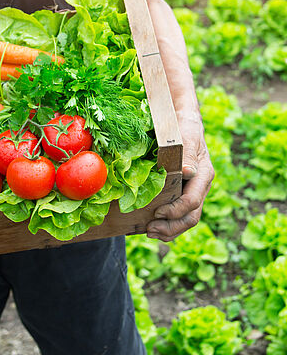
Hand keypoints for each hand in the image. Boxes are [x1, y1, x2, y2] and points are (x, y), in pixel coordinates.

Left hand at [146, 110, 214, 241]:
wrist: (181, 122)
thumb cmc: (182, 127)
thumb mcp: (186, 136)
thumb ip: (188, 154)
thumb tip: (188, 172)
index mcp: (203, 175)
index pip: (192, 201)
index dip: (175, 211)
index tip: (156, 213)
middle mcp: (199, 186)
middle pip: (190, 217)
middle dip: (171, 227)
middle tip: (150, 230)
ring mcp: (191, 191)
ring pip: (185, 219)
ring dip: (168, 230)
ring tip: (149, 232)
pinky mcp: (181, 192)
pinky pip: (177, 214)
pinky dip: (166, 223)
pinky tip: (150, 226)